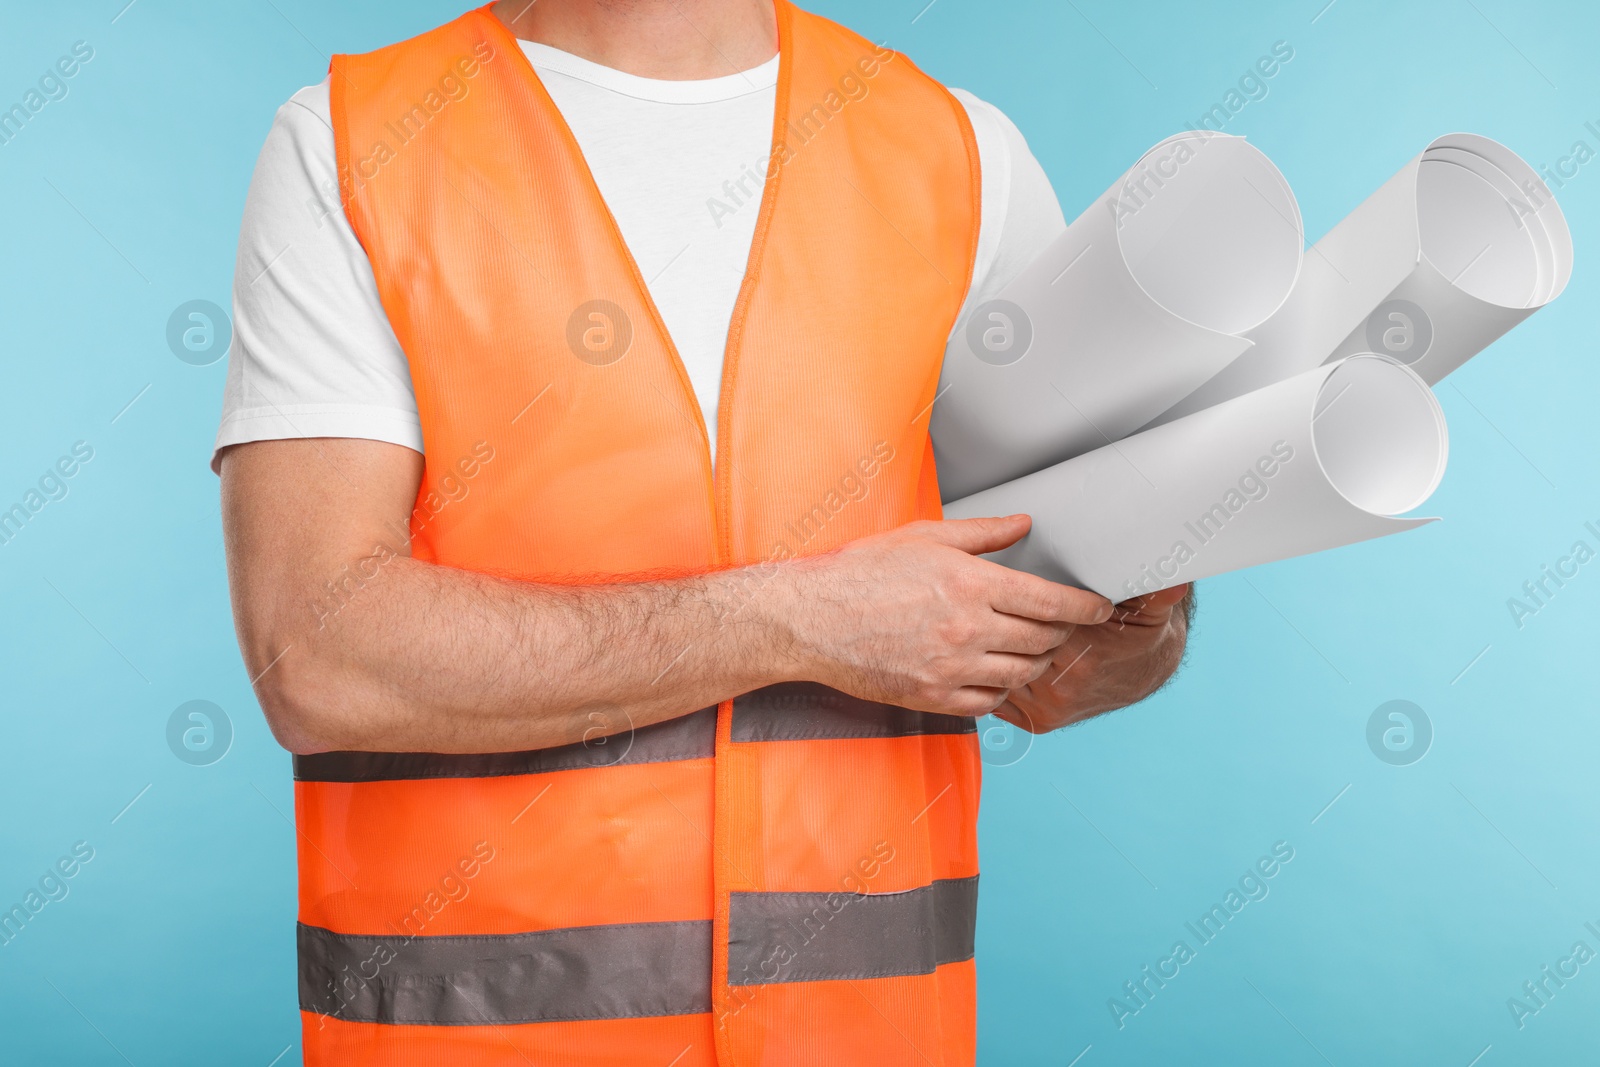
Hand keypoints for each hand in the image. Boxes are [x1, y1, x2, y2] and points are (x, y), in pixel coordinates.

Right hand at [782, 515, 1113, 716]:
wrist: (810, 619)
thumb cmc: (861, 572)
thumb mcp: (924, 537)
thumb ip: (983, 533)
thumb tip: (1024, 523)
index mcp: (971, 584)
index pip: (1050, 602)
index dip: (1084, 608)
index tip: (1099, 608)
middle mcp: (968, 630)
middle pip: (1042, 640)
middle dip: (1062, 633)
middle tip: (1063, 626)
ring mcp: (951, 668)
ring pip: (1021, 674)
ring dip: (1036, 662)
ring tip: (1035, 650)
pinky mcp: (933, 697)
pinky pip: (988, 702)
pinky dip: (1002, 690)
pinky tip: (997, 675)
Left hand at [995, 583, 1191, 733]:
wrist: (1144, 668)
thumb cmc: (1136, 629)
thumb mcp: (1148, 605)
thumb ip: (1153, 590)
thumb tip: (1173, 581)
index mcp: (1083, 659)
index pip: (1026, 625)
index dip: (1014, 605)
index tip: (1010, 589)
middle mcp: (1063, 690)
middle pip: (1006, 648)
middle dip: (997, 627)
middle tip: (994, 606)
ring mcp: (1049, 710)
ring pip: (999, 672)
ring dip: (991, 652)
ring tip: (988, 627)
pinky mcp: (1039, 722)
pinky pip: (1001, 695)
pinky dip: (994, 677)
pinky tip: (993, 656)